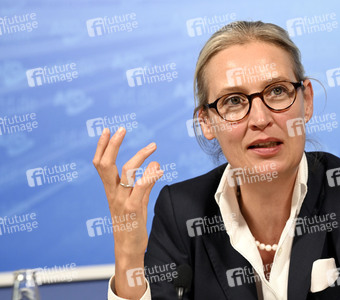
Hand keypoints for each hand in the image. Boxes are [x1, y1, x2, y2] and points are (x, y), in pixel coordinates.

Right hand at [92, 127, 162, 297]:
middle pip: (106, 164)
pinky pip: (141, 187)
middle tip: (121, 129)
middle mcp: (113, 193)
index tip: (107, 130)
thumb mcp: (138, 201)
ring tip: (153, 146)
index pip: (101, 164)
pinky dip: (150, 175)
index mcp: (110, 190)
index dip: (102, 146)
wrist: (128, 249)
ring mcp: (122, 200)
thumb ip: (145, 183)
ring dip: (140, 156)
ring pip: (126, 172)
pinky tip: (160, 168)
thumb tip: (154, 164)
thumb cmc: (131, 223)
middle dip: (112, 145)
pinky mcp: (133, 208)